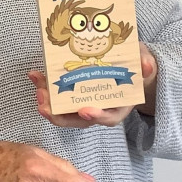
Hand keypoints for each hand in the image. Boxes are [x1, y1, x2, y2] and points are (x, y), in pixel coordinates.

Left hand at [29, 42, 158, 126]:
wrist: (131, 65)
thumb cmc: (137, 65)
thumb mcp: (145, 62)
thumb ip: (146, 64)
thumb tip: (146, 66)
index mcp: (119, 106)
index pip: (108, 118)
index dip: (96, 116)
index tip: (84, 111)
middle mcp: (100, 108)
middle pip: (78, 120)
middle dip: (60, 115)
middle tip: (45, 105)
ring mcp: (85, 102)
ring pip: (64, 111)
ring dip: (48, 104)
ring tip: (37, 89)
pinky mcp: (73, 94)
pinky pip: (58, 96)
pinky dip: (45, 88)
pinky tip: (35, 76)